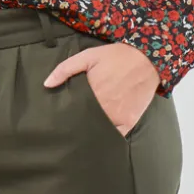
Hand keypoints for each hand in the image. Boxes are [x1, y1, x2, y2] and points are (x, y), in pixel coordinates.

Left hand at [43, 41, 159, 134]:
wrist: (147, 58)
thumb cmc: (116, 57)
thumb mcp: (88, 56)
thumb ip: (65, 69)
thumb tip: (46, 84)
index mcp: (91, 94)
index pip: (72, 112)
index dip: (64, 115)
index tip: (58, 118)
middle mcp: (103, 109)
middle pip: (83, 123)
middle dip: (75, 124)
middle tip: (67, 127)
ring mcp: (117, 117)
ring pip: (97, 131)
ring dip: (89, 132)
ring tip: (80, 134)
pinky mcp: (129, 122)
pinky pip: (115, 136)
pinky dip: (107, 137)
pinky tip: (99, 137)